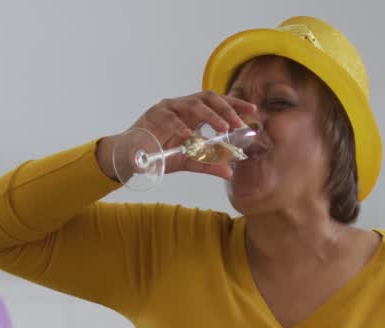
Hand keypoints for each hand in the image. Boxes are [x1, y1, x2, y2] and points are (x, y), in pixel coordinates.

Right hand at [97, 91, 257, 181]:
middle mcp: (182, 106)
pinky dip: (180, 127)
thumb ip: (209, 163)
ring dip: (211, 116)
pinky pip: (170, 118)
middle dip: (226, 109)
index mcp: (192, 113)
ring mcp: (168, 108)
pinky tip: (190, 136)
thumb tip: (230, 171)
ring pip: (193, 104)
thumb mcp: (188, 160)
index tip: (252, 111)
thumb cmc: (159, 154)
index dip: (235, 105)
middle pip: (208, 98)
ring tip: (223, 128)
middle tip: (239, 124)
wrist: (132, 158)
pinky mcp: (154, 115)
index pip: (217, 103)